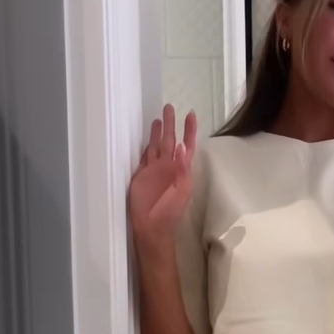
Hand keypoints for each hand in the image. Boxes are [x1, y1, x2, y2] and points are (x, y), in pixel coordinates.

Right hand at [128, 104, 196, 253]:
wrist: (151, 227)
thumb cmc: (170, 211)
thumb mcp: (181, 190)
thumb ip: (182, 169)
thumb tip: (182, 145)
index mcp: (182, 170)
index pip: (187, 145)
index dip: (189, 130)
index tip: (191, 114)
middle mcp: (169, 166)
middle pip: (170, 140)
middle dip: (171, 124)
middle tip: (169, 106)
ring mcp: (155, 169)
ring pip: (157, 144)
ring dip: (158, 131)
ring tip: (159, 116)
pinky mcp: (142, 173)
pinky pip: (145, 154)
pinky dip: (147, 143)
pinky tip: (148, 134)